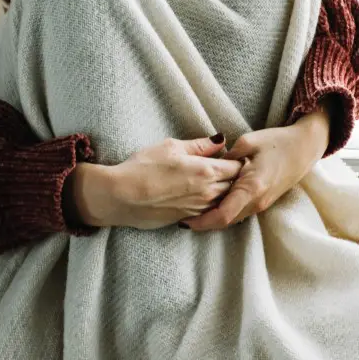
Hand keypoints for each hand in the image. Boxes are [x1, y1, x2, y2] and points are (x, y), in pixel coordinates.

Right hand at [66, 134, 242, 229]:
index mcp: (207, 170)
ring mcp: (199, 208)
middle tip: (228, 169)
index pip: (237, 167)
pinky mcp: (189, 219)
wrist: (121, 197)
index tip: (232, 156)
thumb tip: (220, 140)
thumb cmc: (143, 167)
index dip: (237, 160)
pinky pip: (210, 211)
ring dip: (225, 192)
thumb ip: (200, 145)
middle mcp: (208, 192)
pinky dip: (212, 204)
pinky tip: (201, 195)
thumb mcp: (171, 147)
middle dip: (235, 178)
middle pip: (235, 186)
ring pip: (224, 200)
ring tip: (214, 181)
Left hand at [183, 106, 330, 230]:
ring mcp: (262, 204)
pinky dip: (225, 212)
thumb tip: (209, 166)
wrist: (305, 148)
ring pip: (233, 219)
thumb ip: (226, 157)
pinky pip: (240, 212)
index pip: (223, 215)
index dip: (202, 222)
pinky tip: (213, 204)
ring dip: (214, 218)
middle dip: (204, 223)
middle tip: (183, 218)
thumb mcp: (248, 142)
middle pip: (225, 221)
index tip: (185, 221)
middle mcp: (257, 201)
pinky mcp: (264, 202)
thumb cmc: (278, 142)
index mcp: (252, 187)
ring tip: (194, 212)